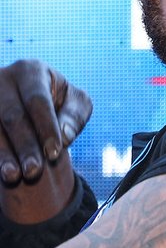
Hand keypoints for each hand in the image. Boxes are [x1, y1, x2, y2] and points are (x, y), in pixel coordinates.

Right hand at [0, 60, 91, 183]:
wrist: (34, 103)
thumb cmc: (60, 102)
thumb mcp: (76, 103)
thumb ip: (74, 117)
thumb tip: (65, 136)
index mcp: (30, 70)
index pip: (37, 101)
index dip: (46, 127)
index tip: (54, 153)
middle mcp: (3, 79)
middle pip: (13, 116)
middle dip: (25, 145)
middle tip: (34, 171)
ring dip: (4, 154)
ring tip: (13, 176)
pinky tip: (3, 171)